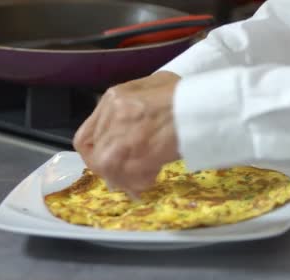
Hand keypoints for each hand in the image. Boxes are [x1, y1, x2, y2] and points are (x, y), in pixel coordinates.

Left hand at [73, 71, 181, 195]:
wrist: (202, 104)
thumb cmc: (184, 93)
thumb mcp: (152, 86)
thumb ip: (133, 104)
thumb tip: (129, 128)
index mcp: (113, 99)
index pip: (86, 137)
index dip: (95, 154)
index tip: (108, 162)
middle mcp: (112, 118)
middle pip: (97, 157)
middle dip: (110, 171)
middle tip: (126, 178)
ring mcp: (124, 138)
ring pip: (110, 170)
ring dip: (126, 179)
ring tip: (142, 181)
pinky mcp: (139, 156)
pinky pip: (131, 178)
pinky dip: (141, 183)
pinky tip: (153, 178)